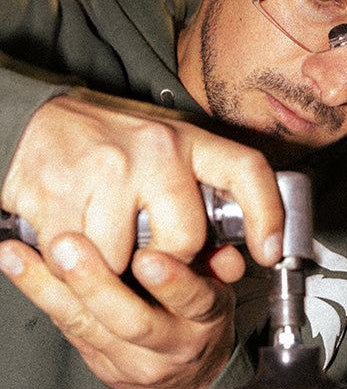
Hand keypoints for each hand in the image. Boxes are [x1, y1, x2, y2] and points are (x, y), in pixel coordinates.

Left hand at [0, 233, 236, 388]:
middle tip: (69, 247)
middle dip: (98, 284)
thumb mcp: (223, 291)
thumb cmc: (201, 320)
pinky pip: (63, 326)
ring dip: (49, 287)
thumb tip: (221, 246)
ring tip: (19, 255)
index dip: (174, 283)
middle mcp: (169, 344)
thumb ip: (218, 265)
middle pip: (132, 322)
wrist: (185, 383)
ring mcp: (130, 358)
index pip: (195, 302)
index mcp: (207, 319)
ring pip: (87, 326)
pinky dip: (36, 291)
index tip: (150, 258)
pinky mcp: (96, 361)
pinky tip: (13, 262)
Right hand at [1, 90, 283, 273]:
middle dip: (167, 262)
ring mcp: (107, 168)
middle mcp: (155, 147)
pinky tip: (74, 238)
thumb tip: (228, 267)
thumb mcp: (167, 162)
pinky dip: (73, 266)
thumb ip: (199, 208)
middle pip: (185, 239)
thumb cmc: (110, 148)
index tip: (268, 252)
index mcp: (188, 139)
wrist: (35, 120)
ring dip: (111, 267)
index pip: (247, 170)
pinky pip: (76, 261)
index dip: (267, 215)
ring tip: (103, 240)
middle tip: (147, 253)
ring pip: (125, 260)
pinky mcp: (58, 191)